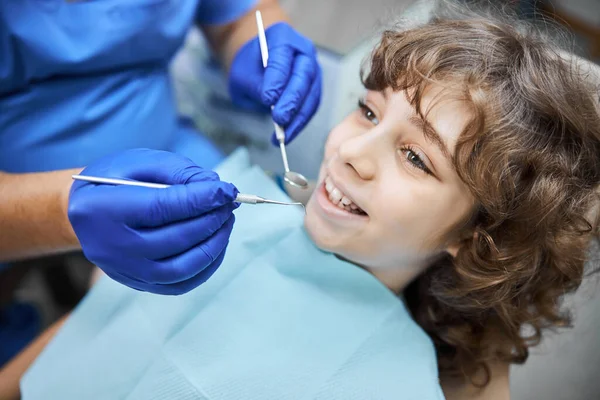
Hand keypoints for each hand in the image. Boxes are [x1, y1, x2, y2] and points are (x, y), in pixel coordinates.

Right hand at [68, 149, 238, 294]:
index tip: (228, 190)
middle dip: (211, 219)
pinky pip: (180, 284)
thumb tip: (217, 188)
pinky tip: (217, 243)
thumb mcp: (139, 162)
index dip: (200, 199)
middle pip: (174, 239)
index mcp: (103, 209)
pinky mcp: (138, 284)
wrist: (83, 212)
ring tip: (226, 221)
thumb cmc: (113, 181)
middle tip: (230, 203)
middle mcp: (111, 247)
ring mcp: (124, 271)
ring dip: (214, 245)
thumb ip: (178, 172)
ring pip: (180, 268)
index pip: (161, 208)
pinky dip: (206, 266)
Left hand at [229, 22, 321, 144]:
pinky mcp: (314, 89)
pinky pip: (311, 107)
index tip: (268, 99)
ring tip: (282, 136)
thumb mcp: (242, 74)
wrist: (257, 64)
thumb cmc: (249, 66)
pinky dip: (300, 123)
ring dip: (298, 118)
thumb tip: (272, 103)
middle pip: (303, 76)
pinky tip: (287, 135)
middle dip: (292, 101)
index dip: (277, 79)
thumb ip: (255, 85)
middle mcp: (303, 51)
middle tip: (279, 120)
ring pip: (311, 95)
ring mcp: (312, 70)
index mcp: (282, 37)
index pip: (282, 58)